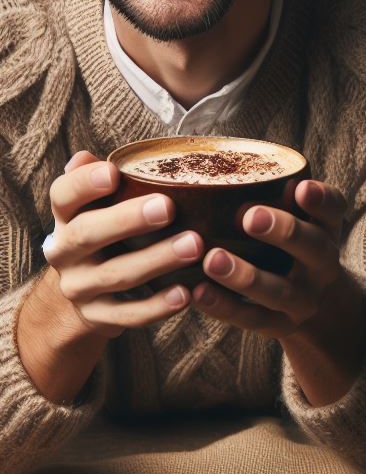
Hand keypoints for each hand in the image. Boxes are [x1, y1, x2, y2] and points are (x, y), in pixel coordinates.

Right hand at [41, 150, 204, 335]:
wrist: (87, 293)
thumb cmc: (107, 233)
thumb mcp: (98, 206)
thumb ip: (101, 181)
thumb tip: (93, 156)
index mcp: (66, 217)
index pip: (63, 195)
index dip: (84, 184)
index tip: (113, 173)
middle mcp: (64, 252)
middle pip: (86, 234)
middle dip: (127, 220)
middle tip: (168, 208)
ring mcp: (79, 288)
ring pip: (115, 275)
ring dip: (156, 260)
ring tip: (194, 246)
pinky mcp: (97, 317)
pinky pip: (127, 315)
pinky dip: (157, 307)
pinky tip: (186, 295)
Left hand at [191, 180, 365, 404]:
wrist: (316, 305)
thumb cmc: (291, 244)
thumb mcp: (299, 219)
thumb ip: (274, 193)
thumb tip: (213, 159)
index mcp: (326, 229)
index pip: (334, 209)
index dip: (321, 199)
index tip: (301, 188)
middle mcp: (322, 264)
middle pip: (312, 248)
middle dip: (283, 232)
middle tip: (250, 216)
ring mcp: (303, 299)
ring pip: (278, 291)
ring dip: (244, 276)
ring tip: (213, 259)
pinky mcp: (279, 325)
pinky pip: (253, 319)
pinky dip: (225, 307)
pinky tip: (197, 292)